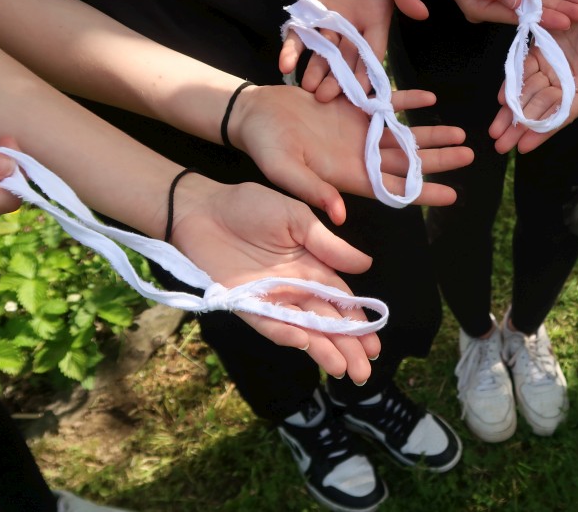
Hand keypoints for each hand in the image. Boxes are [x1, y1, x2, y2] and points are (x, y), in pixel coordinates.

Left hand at [170, 175, 381, 383]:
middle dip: (347, 346)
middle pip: (327, 323)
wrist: (203, 208)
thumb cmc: (251, 207)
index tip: (374, 344)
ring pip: (302, 330)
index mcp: (312, 269)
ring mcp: (270, 299)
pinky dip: (284, 332)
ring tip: (343, 371)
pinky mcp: (244, 304)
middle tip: (363, 371)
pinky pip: (267, 323)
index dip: (358, 323)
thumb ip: (329, 245)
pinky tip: (303, 343)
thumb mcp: (297, 219)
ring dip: (322, 350)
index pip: (341, 302)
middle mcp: (295, 289)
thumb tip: (366, 265)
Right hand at [226, 84, 472, 224]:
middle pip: (407, 161)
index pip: (394, 188)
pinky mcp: (352, 107)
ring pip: (403, 135)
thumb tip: (339, 214)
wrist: (253, 116)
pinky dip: (407, 101)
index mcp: (348, 175)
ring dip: (431, 134)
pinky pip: (385, 104)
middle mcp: (359, 155)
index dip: (423, 193)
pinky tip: (430, 99)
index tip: (452, 195)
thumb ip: (313, 190)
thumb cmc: (265, 148)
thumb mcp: (285, 171)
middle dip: (438, 160)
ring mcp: (358, 131)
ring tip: (461, 134)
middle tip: (470, 155)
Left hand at [282, 0, 428, 101]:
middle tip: (328, 97)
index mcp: (376, 20)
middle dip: (338, 80)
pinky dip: (292, 50)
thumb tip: (421, 13)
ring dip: (315, 71)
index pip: (372, 54)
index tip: (363, 95)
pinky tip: (285, 63)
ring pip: (322, 53)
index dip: (367, 74)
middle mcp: (352, 26)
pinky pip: (299, 35)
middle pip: (346, 60)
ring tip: (308, 87)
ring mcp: (329, 21)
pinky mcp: (307, 11)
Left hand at [489, 0, 577, 152]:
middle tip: (500, 145)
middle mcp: (569, 83)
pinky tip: (500, 98)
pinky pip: (523, 70)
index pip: (562, 115)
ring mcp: (553, 67)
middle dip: (520, 128)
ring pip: (528, 93)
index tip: (524, 148)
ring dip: (511, 111)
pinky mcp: (541, 50)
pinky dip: (512, 83)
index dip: (543, 132)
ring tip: (495, 129)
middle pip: (541, 109)